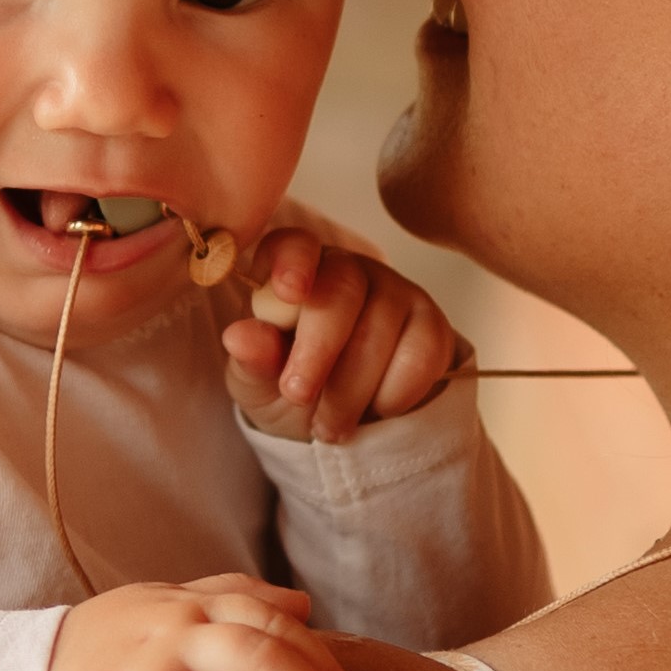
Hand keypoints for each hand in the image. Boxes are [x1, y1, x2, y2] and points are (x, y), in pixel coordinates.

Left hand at [220, 230, 464, 442]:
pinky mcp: (431, 324)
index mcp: (293, 271)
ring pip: (381, 326)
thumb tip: (240, 337)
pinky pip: (422, 352)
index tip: (289, 291)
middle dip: (318, 350)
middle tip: (298, 396)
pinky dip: (396, 392)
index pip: (294, 245)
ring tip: (329, 425)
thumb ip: (251, 361)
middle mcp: (347, 269)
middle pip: (342, 288)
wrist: (343, 423)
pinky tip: (377, 409)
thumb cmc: (291, 391)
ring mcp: (395, 292)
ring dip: (352, 388)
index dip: (292, 262)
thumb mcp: (258, 386)